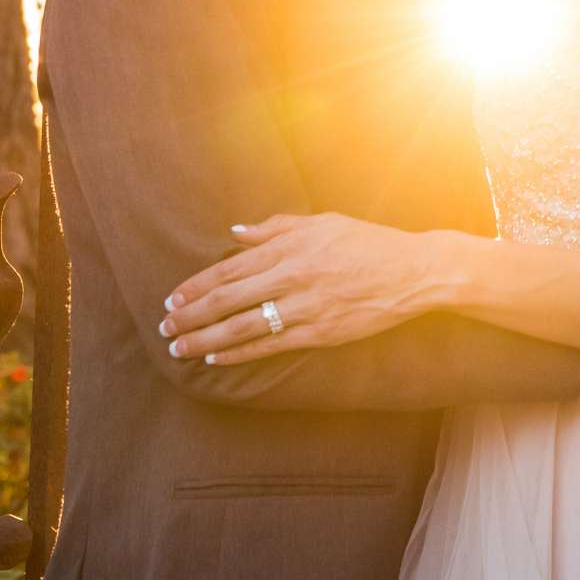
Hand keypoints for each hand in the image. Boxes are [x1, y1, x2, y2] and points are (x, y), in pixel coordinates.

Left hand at [159, 212, 425, 366]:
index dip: (195, 287)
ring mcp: (306, 307)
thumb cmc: (369, 243)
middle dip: (190, 316)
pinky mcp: (320, 332)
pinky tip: (216, 357)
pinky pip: (270, 345)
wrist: (414, 271)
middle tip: (165, 327)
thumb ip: (277, 227)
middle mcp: (293, 276)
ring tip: (179, 347)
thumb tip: (235, 234)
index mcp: (291, 246)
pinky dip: (238, 353)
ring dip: (204, 339)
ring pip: (241, 327)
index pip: (229, 269)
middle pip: (227, 300)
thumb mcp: (324, 223)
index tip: (172, 300)